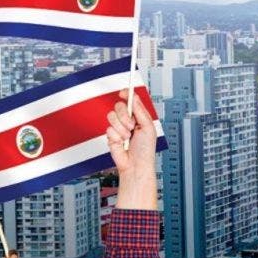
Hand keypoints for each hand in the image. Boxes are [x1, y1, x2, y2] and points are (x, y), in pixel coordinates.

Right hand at [106, 90, 157, 209]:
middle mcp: (128, 120)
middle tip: (132, 126)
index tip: (123, 91)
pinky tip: (121, 143)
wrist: (136, 165)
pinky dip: (116, 137)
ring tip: (127, 137)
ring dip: (121, 128)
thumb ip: (141, 111)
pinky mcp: (110, 135)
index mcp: (139, 117)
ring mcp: (118, 127)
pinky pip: (109, 129)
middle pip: (119, 106)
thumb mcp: (148, 127)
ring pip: (111, 116)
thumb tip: (135, 97)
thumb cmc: (145, 150)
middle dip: (125, 116)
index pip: (131, 101)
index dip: (126, 94)